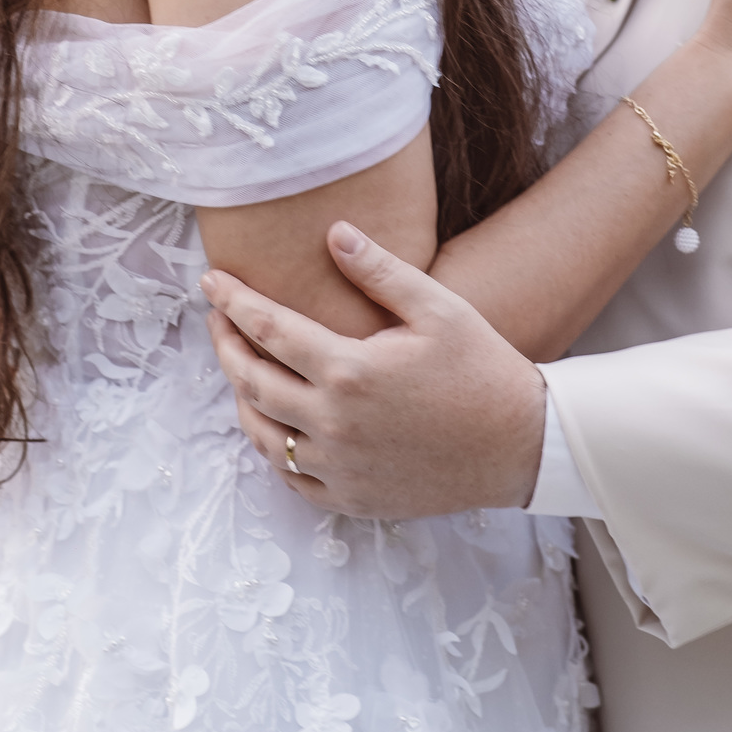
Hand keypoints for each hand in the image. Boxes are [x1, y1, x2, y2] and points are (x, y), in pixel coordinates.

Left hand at [202, 224, 546, 517]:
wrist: (520, 444)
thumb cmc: (481, 368)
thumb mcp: (438, 308)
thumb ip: (380, 271)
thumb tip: (335, 233)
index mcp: (350, 371)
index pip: (269, 329)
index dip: (233, 301)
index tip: (210, 281)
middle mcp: (334, 424)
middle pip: (251, 381)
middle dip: (225, 345)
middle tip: (217, 319)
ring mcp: (339, 467)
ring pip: (262, 434)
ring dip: (241, 396)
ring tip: (240, 367)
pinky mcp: (351, 498)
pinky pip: (289, 477)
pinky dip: (272, 447)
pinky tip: (274, 424)